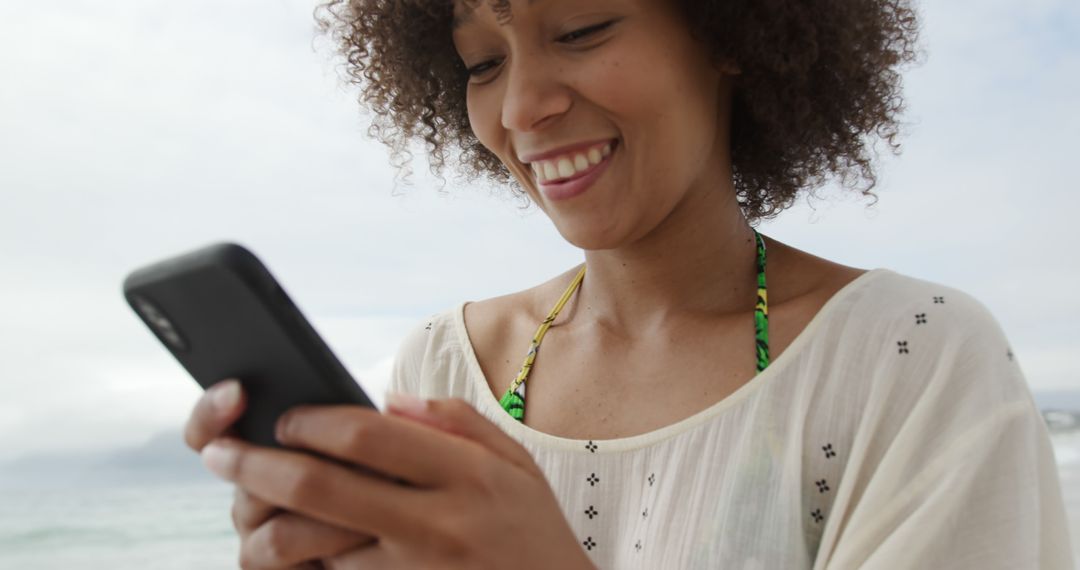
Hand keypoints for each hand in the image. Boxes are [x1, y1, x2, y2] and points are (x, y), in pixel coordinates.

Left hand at [199, 394, 595, 569]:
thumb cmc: (532, 531)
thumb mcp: (514, 462)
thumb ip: (454, 421)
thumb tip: (387, 399)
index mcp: (465, 472)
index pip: (366, 433)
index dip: (311, 420)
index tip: (286, 416)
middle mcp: (436, 522)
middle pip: (320, 487)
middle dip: (256, 464)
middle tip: (223, 453)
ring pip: (314, 543)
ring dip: (271, 521)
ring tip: (249, 503)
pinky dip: (306, 561)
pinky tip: (294, 544)